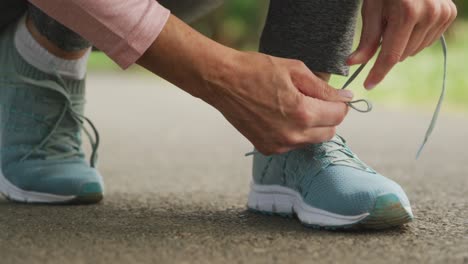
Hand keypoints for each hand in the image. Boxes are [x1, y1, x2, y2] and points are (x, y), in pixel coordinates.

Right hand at [206, 52, 351, 154]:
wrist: (222, 81)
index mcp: (303, 113)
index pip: (339, 115)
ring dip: (311, 126)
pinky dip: (293, 133)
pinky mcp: (266, 149)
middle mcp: (293, 135)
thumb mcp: (295, 70)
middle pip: (329, 132)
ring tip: (293, 106)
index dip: (339, 103)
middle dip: (327, 116)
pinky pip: (292, 145)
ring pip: (311, 140)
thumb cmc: (256, 70)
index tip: (331, 95)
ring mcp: (279, 145)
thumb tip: (347, 98)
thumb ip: (323, 88)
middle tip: (313, 99)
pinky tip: (280, 116)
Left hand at [347, 0, 456, 88]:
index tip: (368, 84)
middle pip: (403, 55)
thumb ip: (366, 40)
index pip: (391, 55)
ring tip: (397, 22)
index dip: (378, 73)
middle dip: (389, 50)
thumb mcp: (371, 10)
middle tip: (384, 29)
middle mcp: (429, 14)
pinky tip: (411, 21)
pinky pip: (428, 41)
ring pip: (415, 50)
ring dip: (403, 44)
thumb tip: (352, 63)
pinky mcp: (449, 14)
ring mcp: (442, 14)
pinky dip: (415, 37)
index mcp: (406, 12)